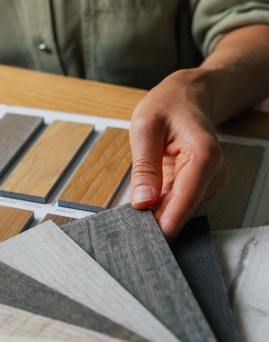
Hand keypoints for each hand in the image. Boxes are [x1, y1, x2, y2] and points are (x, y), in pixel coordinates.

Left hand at [129, 69, 228, 241]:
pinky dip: (159, 207)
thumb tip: (142, 201)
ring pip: (179, 210)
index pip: (185, 200)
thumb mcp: (145, 128)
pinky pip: (177, 204)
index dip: (166, 225)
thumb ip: (144, 167)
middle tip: (128, 236)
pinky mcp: (199, 186)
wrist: (189, 96)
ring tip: (131, 217)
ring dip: (156, 215)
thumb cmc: (168, 105)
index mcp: (203, 155)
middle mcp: (212, 172)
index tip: (148, 244)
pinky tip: (143, 205)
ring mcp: (208, 181)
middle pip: (183, 210)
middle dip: (156, 224)